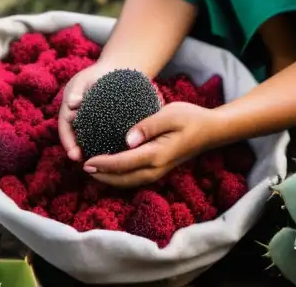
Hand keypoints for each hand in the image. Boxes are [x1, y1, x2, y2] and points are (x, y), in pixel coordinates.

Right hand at [57, 62, 114, 161]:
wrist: (115, 71)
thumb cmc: (94, 75)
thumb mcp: (82, 80)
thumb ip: (76, 91)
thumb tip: (72, 104)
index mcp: (68, 113)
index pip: (65, 131)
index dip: (68, 144)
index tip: (73, 155)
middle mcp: (78, 122)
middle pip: (77, 141)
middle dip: (81, 154)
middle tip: (87, 164)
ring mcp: (92, 125)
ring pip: (91, 141)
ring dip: (94, 152)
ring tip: (102, 162)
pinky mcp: (108, 125)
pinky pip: (106, 136)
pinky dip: (108, 144)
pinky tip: (117, 152)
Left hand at [84, 101, 216, 187]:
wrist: (210, 131)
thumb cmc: (190, 118)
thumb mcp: (170, 114)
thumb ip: (148, 125)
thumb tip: (127, 139)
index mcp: (157, 154)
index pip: (124, 163)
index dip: (104, 164)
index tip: (87, 161)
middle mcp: (156, 168)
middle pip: (123, 178)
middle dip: (102, 176)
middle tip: (84, 167)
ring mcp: (159, 172)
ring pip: (129, 182)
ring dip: (110, 179)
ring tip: (93, 170)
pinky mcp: (159, 169)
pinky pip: (135, 178)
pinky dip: (120, 176)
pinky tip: (111, 168)